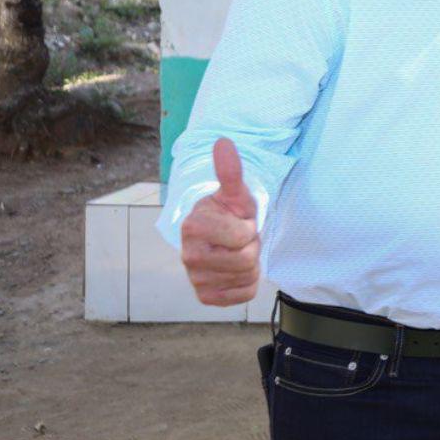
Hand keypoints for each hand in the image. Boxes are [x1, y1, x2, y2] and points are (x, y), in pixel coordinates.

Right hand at [180, 137, 260, 305]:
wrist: (220, 237)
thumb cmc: (229, 212)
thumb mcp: (234, 192)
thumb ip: (230, 171)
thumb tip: (223, 142)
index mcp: (192, 226)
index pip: (242, 236)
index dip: (249, 227)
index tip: (239, 222)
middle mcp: (188, 256)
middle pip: (246, 258)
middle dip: (251, 245)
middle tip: (240, 238)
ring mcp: (195, 279)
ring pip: (247, 276)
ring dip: (250, 263)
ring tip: (237, 251)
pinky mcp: (206, 297)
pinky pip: (245, 294)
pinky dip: (248, 283)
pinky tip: (235, 270)